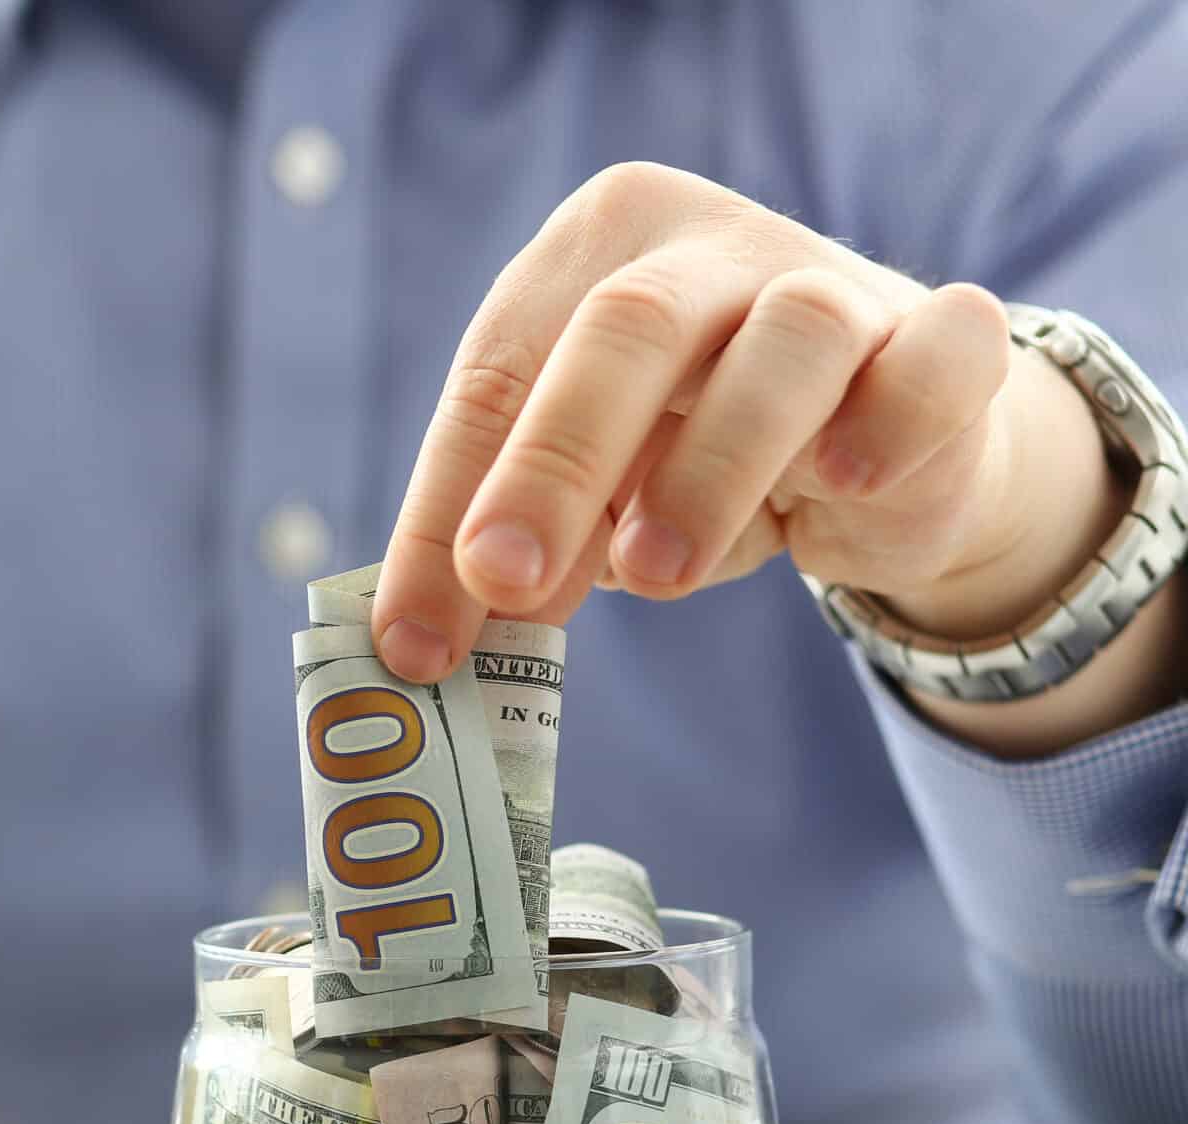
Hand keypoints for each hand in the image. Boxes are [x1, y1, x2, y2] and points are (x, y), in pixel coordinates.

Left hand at [371, 161, 1124, 683]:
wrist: (882, 453)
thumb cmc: (692, 459)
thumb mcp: (587, 500)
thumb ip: (516, 549)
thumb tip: (425, 642)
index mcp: (593, 253)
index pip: (496, 377)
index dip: (445, 512)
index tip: (415, 640)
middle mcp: (709, 242)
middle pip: (623, 328)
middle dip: (551, 466)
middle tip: (506, 584)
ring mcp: (837, 278)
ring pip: (784, 340)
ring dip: (710, 466)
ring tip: (656, 576)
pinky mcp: (946, 338)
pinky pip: (934, 361)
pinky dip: (891, 421)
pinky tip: (843, 484)